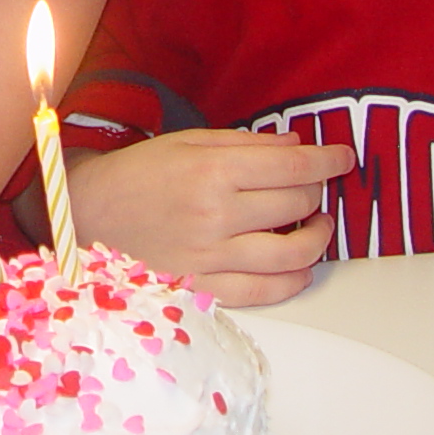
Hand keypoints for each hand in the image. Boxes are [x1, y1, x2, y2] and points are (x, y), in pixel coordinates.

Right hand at [66, 132, 352, 304]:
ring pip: (292, 253)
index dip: (329, 160)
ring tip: (317, 225)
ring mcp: (211, 256)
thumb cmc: (138, 174)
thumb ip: (246, 144)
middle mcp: (216, 215)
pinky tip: (300, 266)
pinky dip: (294, 280)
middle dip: (317, 192)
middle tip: (314, 186)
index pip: (294, 166)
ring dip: (317, 238)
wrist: (89, 216)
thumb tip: (298, 145)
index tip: (344, 158)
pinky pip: (266, 291)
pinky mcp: (204, 287)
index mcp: (213, 172)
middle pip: (298, 205)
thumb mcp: (188, 142)